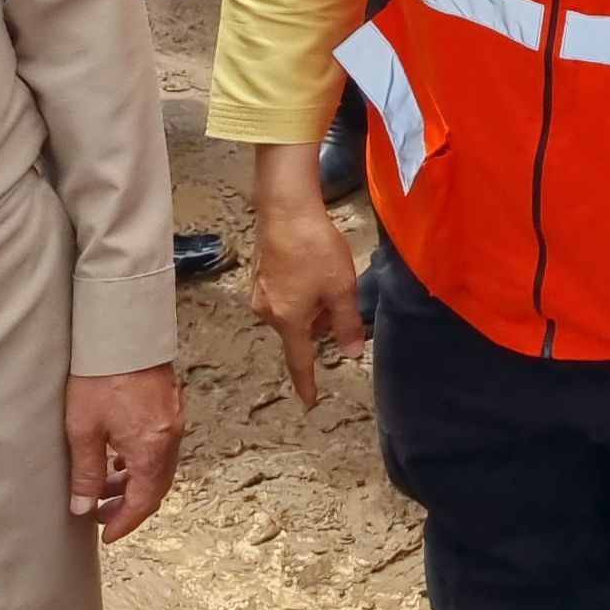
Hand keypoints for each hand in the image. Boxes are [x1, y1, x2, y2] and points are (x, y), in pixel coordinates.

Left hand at [64, 363, 183, 543]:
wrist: (124, 331)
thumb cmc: (101, 376)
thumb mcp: (84, 430)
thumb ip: (86, 472)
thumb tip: (83, 506)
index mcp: (151, 449)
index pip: (144, 501)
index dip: (124, 522)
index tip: (106, 535)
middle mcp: (169, 437)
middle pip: (156, 486)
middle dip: (129, 505)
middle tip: (100, 514)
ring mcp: (173, 419)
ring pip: (159, 466)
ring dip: (134, 482)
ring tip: (104, 484)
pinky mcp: (169, 404)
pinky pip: (160, 446)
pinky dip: (141, 460)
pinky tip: (119, 453)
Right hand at [251, 181, 367, 408]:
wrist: (284, 206)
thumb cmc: (314, 248)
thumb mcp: (341, 289)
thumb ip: (347, 324)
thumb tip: (351, 354)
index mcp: (289, 321)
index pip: (300, 361)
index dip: (307, 383)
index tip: (309, 403)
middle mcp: (268, 312)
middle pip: (301, 331)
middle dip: (321, 322)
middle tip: (340, 293)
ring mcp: (260, 292)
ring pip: (294, 311)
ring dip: (312, 303)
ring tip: (327, 273)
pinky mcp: (259, 273)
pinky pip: (284, 294)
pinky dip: (301, 289)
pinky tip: (311, 264)